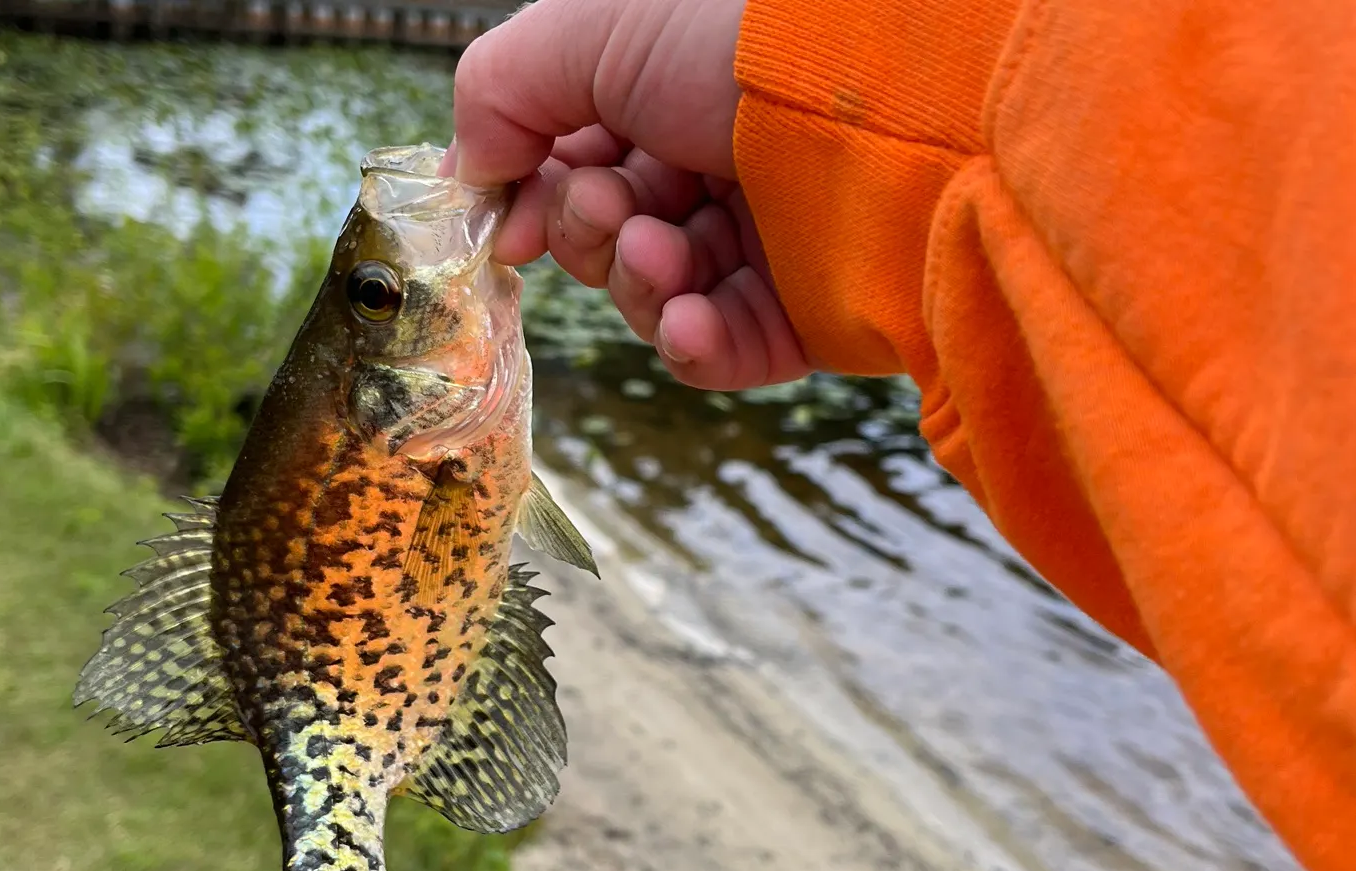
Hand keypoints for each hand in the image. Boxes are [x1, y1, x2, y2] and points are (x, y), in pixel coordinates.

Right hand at [447, 0, 812, 390]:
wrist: (887, 113)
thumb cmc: (739, 44)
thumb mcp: (591, 27)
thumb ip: (502, 88)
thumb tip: (468, 172)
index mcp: (668, 90)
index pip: (573, 161)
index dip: (534, 197)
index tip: (509, 223)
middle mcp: (713, 163)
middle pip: (603, 235)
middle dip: (588, 233)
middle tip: (612, 213)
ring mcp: (758, 243)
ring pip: (648, 296)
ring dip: (634, 282)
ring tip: (661, 251)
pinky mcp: (797, 315)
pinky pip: (713, 353)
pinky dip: (688, 343)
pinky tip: (689, 320)